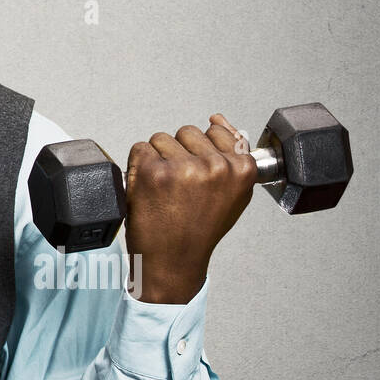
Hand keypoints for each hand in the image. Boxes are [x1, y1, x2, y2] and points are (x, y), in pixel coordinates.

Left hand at [123, 114, 256, 303]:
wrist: (172, 260)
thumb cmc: (199, 227)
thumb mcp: (232, 192)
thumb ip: (231, 153)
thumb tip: (218, 119)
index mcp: (241, 168)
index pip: (214, 131)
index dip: (200, 153)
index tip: (198, 176)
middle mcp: (215, 166)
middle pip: (186, 132)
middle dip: (179, 154)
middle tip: (180, 187)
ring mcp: (182, 168)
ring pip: (161, 139)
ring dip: (158, 160)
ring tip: (165, 190)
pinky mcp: (152, 171)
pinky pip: (140, 148)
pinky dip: (138, 167)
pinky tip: (150, 190)